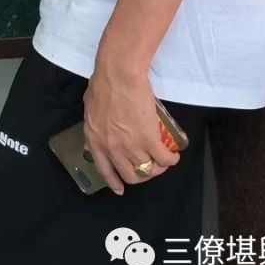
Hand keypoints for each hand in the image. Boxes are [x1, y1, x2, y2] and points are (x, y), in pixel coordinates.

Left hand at [82, 62, 179, 194]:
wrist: (118, 74)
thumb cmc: (103, 84)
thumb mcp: (91, 109)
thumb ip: (96, 124)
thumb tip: (101, 129)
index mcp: (96, 140)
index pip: (104, 170)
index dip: (114, 181)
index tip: (121, 189)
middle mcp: (112, 148)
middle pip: (130, 175)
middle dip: (142, 175)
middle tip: (149, 166)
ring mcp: (130, 146)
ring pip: (148, 170)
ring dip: (158, 168)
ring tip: (164, 161)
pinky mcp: (149, 139)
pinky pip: (164, 159)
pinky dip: (171, 160)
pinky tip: (174, 156)